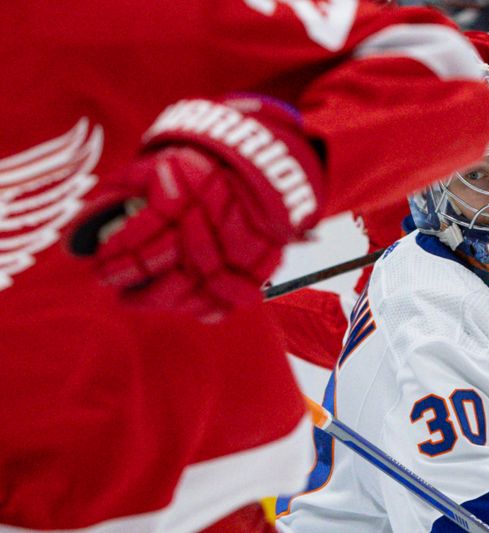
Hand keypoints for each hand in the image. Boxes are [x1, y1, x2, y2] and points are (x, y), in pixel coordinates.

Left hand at [69, 95, 323, 321]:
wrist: (259, 167)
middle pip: (170, 269)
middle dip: (137, 286)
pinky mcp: (261, 262)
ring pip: (197, 290)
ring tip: (139, 301)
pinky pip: (229, 299)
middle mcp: (213, 220)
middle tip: (118, 291)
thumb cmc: (198, 168)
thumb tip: (80, 231)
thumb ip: (121, 191)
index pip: (142, 238)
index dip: (118, 258)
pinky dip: (203, 309)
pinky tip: (182, 306)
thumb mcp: (157, 166)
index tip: (101, 267)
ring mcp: (240, 245)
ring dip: (164, 302)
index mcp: (183, 192)